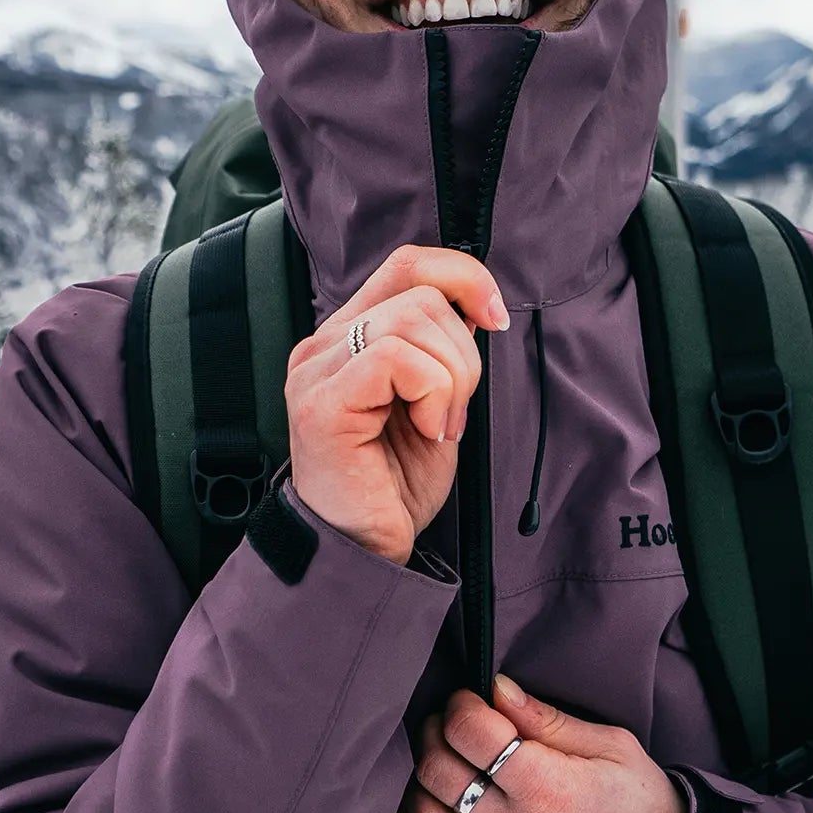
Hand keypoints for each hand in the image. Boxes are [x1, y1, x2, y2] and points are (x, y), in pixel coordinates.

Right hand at [289, 244, 508, 564]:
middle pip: (420, 293)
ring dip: (451, 378)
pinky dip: (432, 392)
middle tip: (454, 413)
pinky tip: (428, 431)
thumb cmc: (395, 484)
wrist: (363, 549)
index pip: (407, 263)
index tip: (495, 319)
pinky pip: (396, 358)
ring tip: (438, 427)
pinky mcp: (322, 402)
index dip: (463, 276)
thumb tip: (478, 306)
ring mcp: (316, 370)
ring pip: (412, 321)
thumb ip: (440, 350)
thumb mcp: (434, 401)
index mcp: (348, 336)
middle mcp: (323, 344)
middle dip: (464, 352)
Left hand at [396, 674, 688, 812]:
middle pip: (439, 771)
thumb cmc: (644, 809)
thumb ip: (549, 720)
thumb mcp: (613, 748)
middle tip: (449, 726)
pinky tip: (424, 811)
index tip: (470, 701)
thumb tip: (497, 688)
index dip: (460, 706)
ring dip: (419, 785)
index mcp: (549, 786)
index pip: (471, 732)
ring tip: (439, 767)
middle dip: (434, 735)